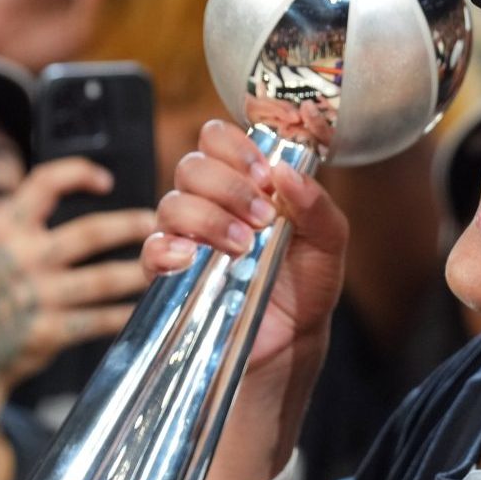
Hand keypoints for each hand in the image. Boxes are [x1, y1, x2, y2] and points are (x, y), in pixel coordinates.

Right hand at [0, 159, 155, 388]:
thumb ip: (33, 229)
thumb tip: (99, 214)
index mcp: (7, 231)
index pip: (43, 184)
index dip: (77, 173)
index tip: (106, 181)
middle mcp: (20, 259)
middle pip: (90, 233)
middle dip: (129, 227)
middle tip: (155, 226)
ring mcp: (34, 298)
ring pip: (103, 280)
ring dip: (140, 272)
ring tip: (166, 266)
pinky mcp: (47, 333)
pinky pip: (100, 320)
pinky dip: (127, 313)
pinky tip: (145, 308)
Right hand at [142, 120, 346, 372]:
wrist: (292, 339)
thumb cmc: (307, 285)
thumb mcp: (328, 243)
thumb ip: (317, 206)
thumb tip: (287, 172)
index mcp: (244, 184)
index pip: (217, 140)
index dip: (235, 148)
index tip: (263, 175)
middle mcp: (209, 203)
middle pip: (192, 166)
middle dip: (228, 186)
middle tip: (261, 217)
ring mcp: (186, 237)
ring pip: (172, 203)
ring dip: (208, 218)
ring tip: (242, 246)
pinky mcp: (169, 274)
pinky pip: (152, 249)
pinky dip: (168, 248)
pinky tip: (192, 256)